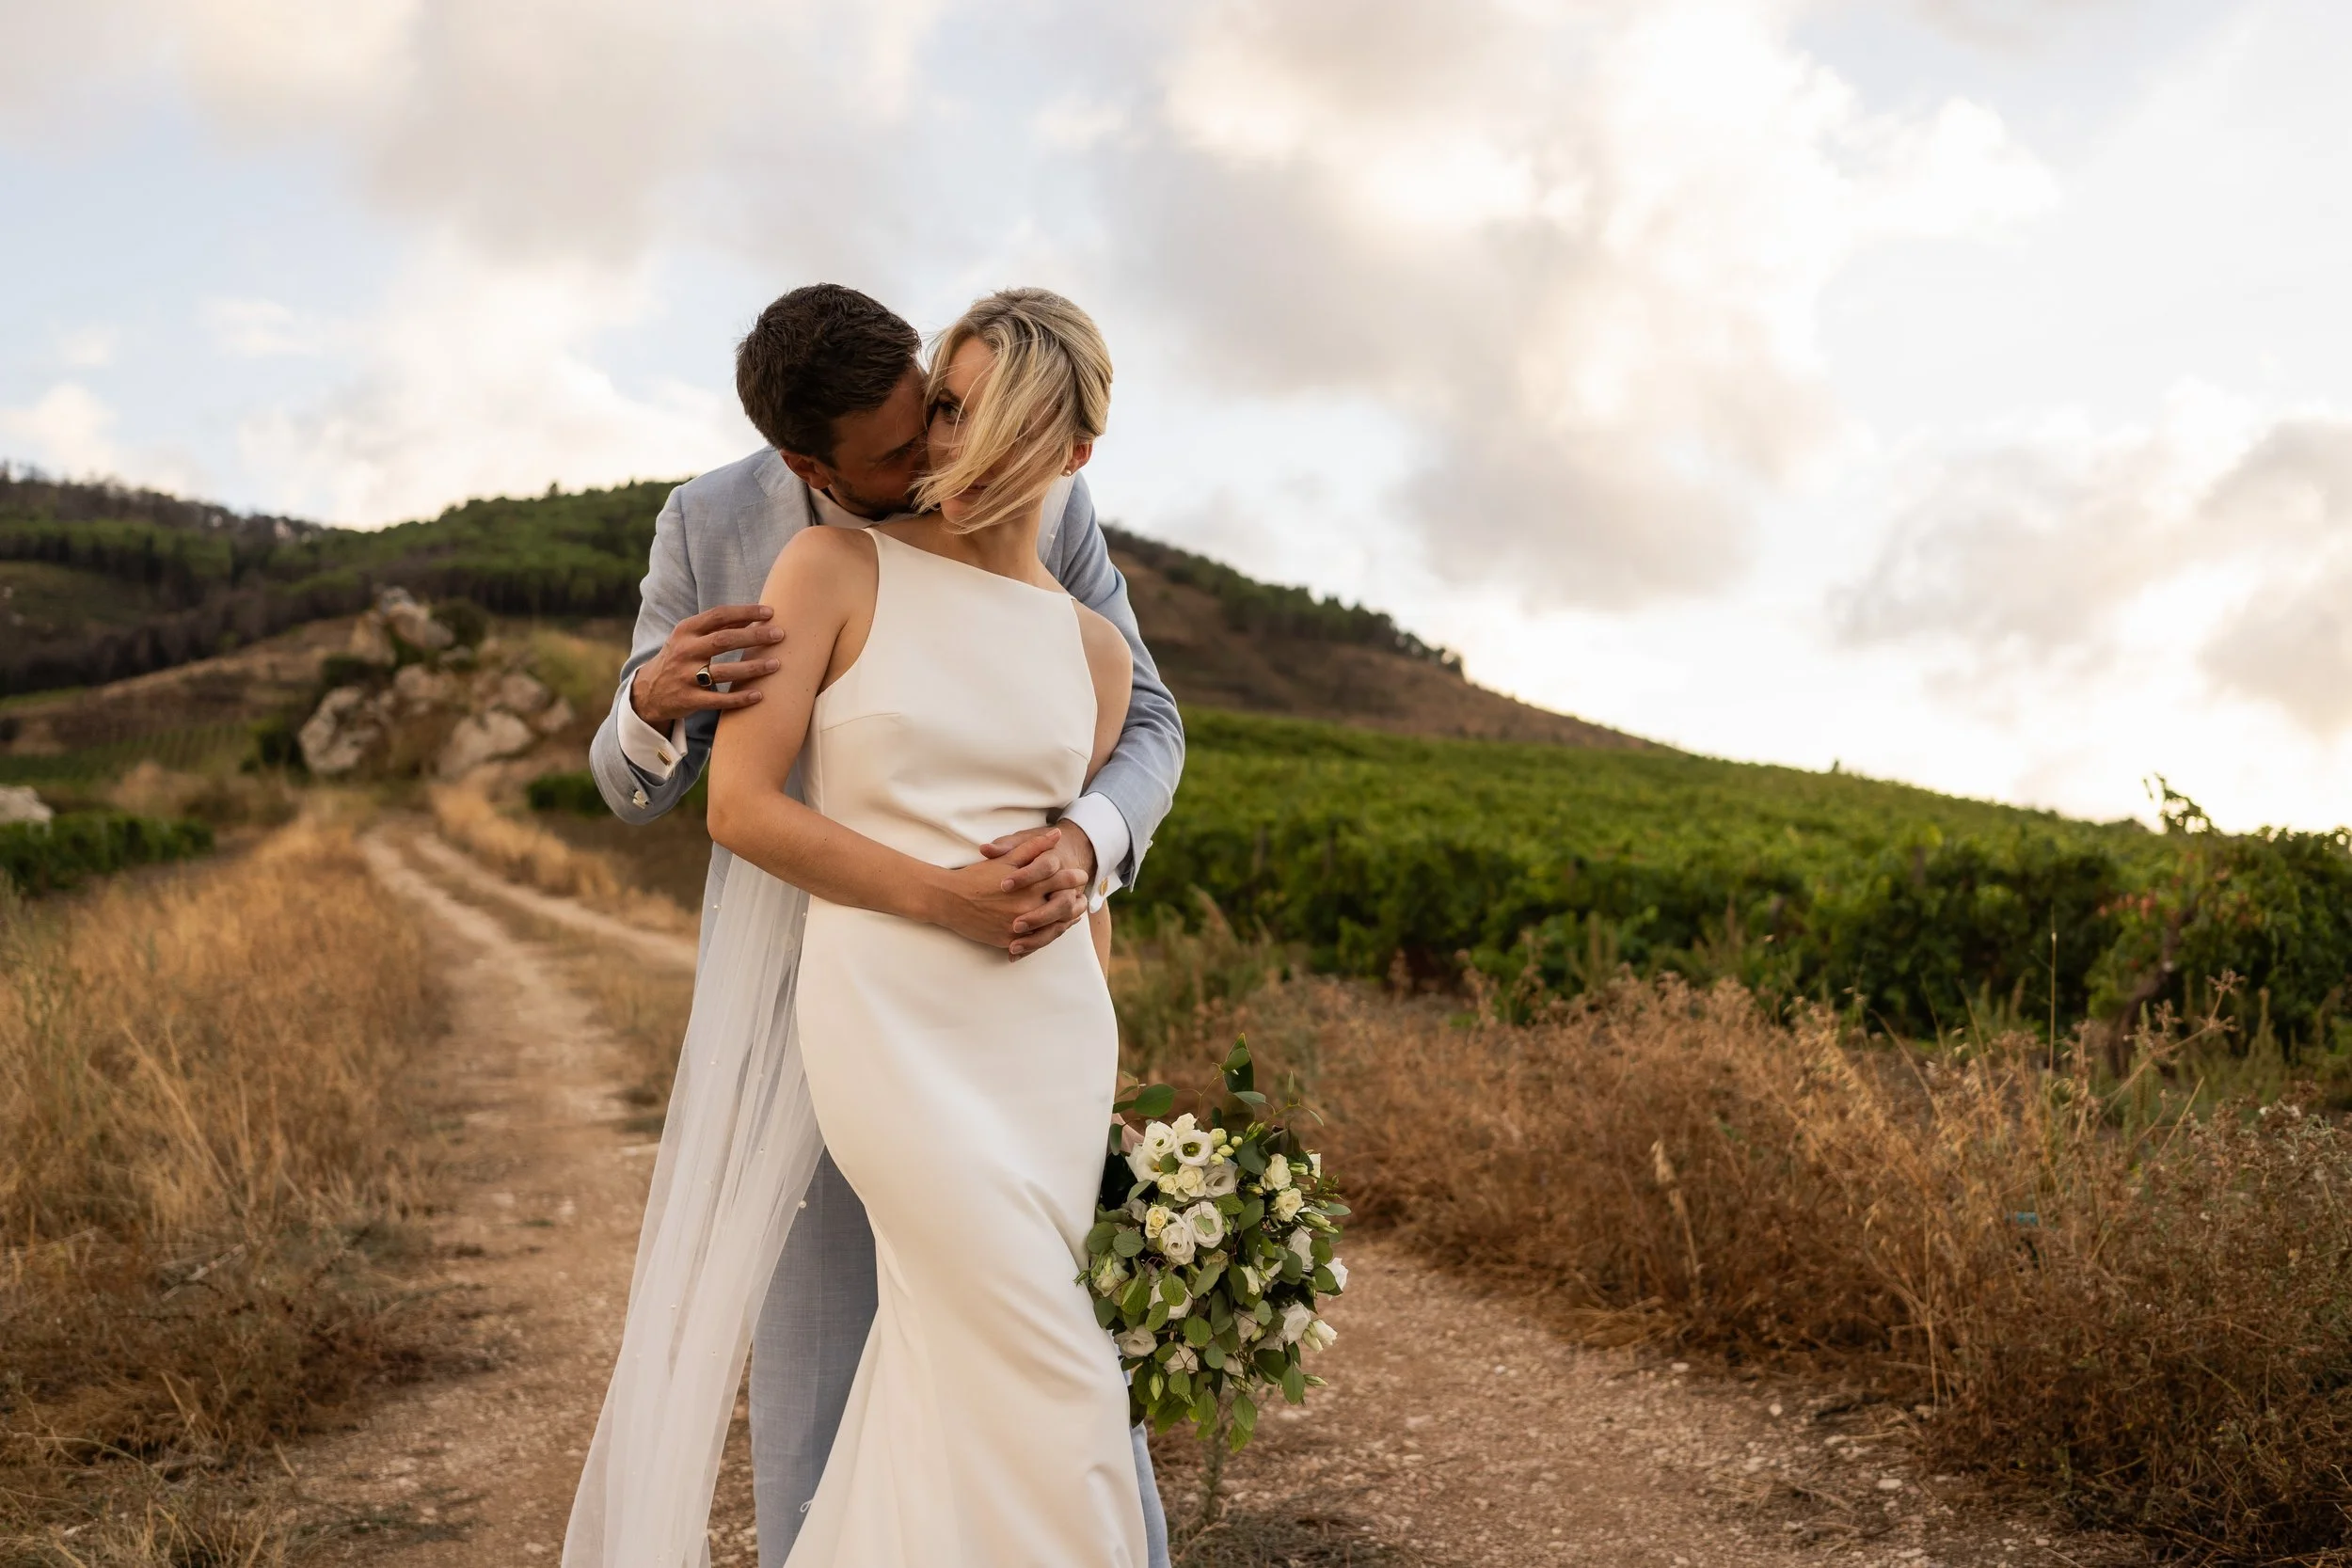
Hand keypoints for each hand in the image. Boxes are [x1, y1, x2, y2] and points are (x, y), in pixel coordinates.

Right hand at [630, 604, 785, 726]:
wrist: (649, 691)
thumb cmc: (679, 658)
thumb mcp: (690, 638)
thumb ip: (718, 627)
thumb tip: (754, 616)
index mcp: (685, 631)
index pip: (718, 615)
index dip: (745, 612)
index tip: (770, 612)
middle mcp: (684, 652)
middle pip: (723, 640)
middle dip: (754, 637)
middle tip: (779, 635)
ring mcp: (686, 677)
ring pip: (724, 672)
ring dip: (752, 668)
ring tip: (776, 664)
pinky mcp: (689, 700)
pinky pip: (719, 699)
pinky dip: (740, 698)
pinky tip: (759, 695)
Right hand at [925, 828, 1088, 955]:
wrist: (949, 900)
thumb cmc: (977, 876)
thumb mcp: (1006, 859)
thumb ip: (1034, 847)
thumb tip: (1057, 835)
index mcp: (1029, 883)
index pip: (1063, 879)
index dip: (1075, 877)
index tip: (1080, 876)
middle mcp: (1027, 905)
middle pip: (1063, 906)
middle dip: (1075, 902)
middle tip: (1080, 899)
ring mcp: (1019, 926)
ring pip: (1053, 928)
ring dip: (1065, 921)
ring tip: (1070, 916)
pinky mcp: (1009, 940)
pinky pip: (1034, 943)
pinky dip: (1046, 937)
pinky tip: (1051, 930)